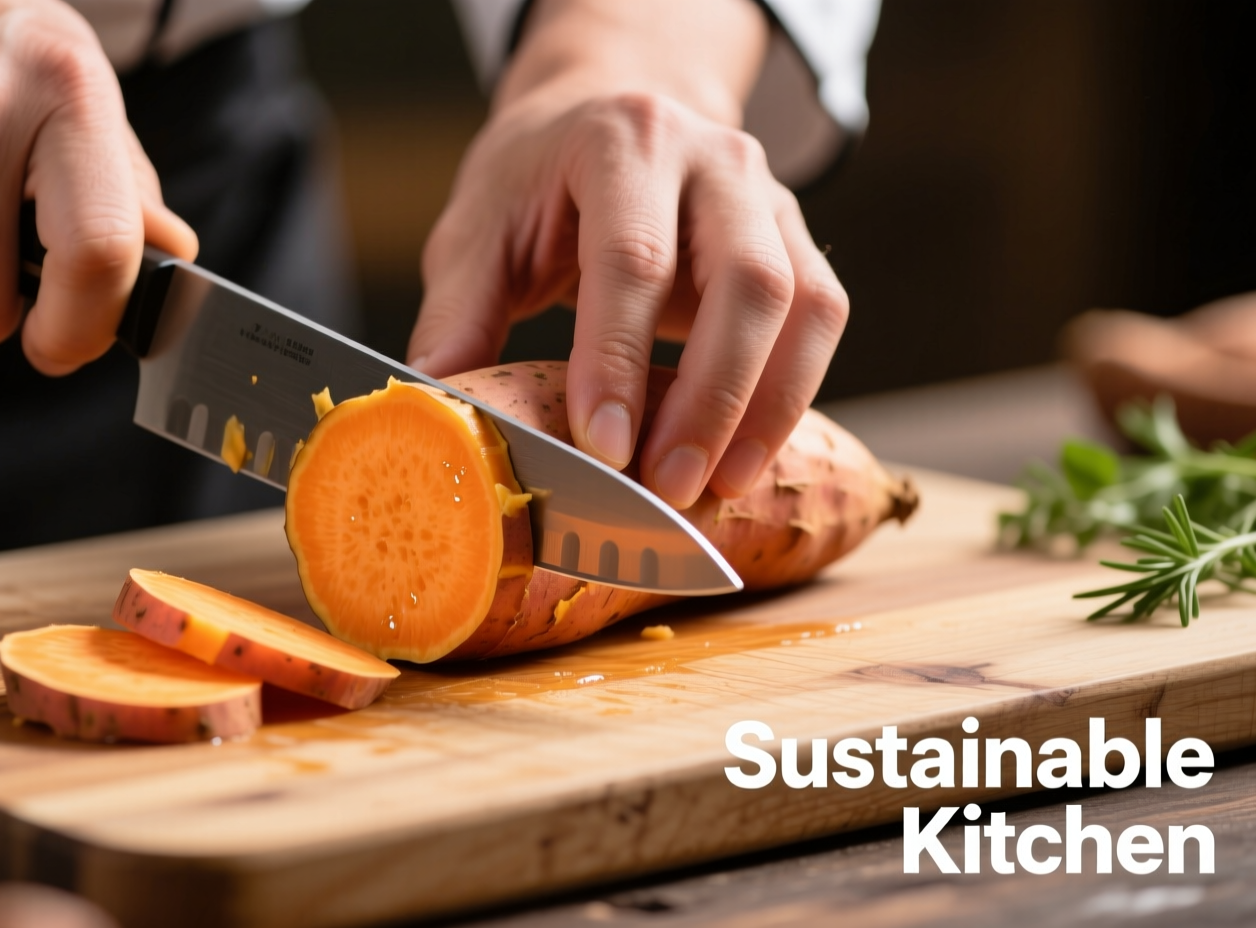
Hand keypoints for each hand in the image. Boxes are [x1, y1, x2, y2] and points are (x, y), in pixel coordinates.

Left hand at [407, 0, 848, 506]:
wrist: (608, 113)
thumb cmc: (536, 183)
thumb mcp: (477, 227)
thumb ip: (459, 313)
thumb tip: (434, 410)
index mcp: (621, 141)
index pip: (632, 258)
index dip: (618, 360)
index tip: (604, 447)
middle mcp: (713, 158)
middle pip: (745, 281)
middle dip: (709, 398)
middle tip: (665, 485)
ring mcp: (768, 195)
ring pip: (802, 304)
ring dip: (764, 408)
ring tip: (717, 486)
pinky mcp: (797, 240)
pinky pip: (821, 320)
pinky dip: (790, 396)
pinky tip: (745, 457)